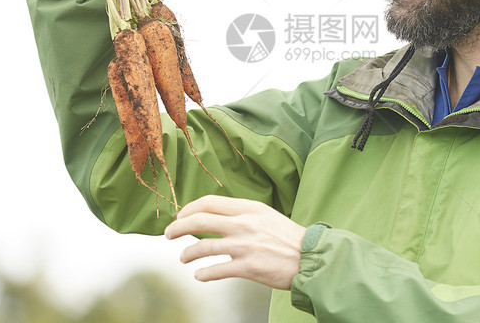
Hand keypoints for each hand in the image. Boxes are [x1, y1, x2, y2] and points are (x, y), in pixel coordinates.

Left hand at [164, 195, 305, 289]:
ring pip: (203, 246)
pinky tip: (200, 275)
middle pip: (199, 220)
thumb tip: (219, 217)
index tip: (181, 216)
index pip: (209, 202)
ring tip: (183, 258)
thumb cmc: (289, 238)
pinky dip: (203, 274)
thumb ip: (243, 214)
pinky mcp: (247, 267)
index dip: (189, 208)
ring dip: (188, 253)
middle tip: (169, 234)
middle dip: (178, 227)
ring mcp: (244, 245)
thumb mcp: (266, 216)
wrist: (311, 257)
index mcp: (249, 208)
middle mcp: (243, 224)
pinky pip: (216, 270)